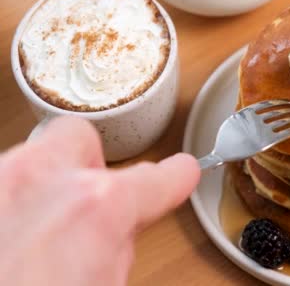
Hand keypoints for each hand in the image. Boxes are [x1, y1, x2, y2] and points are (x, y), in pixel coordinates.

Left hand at [0, 116, 199, 285]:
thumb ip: (116, 248)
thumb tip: (116, 231)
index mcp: (96, 208)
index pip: (158, 177)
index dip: (173, 178)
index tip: (178, 175)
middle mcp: (41, 181)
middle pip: (78, 136)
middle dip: (87, 164)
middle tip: (84, 201)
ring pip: (27, 159)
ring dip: (38, 187)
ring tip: (32, 233)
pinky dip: (6, 204)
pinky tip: (7, 239)